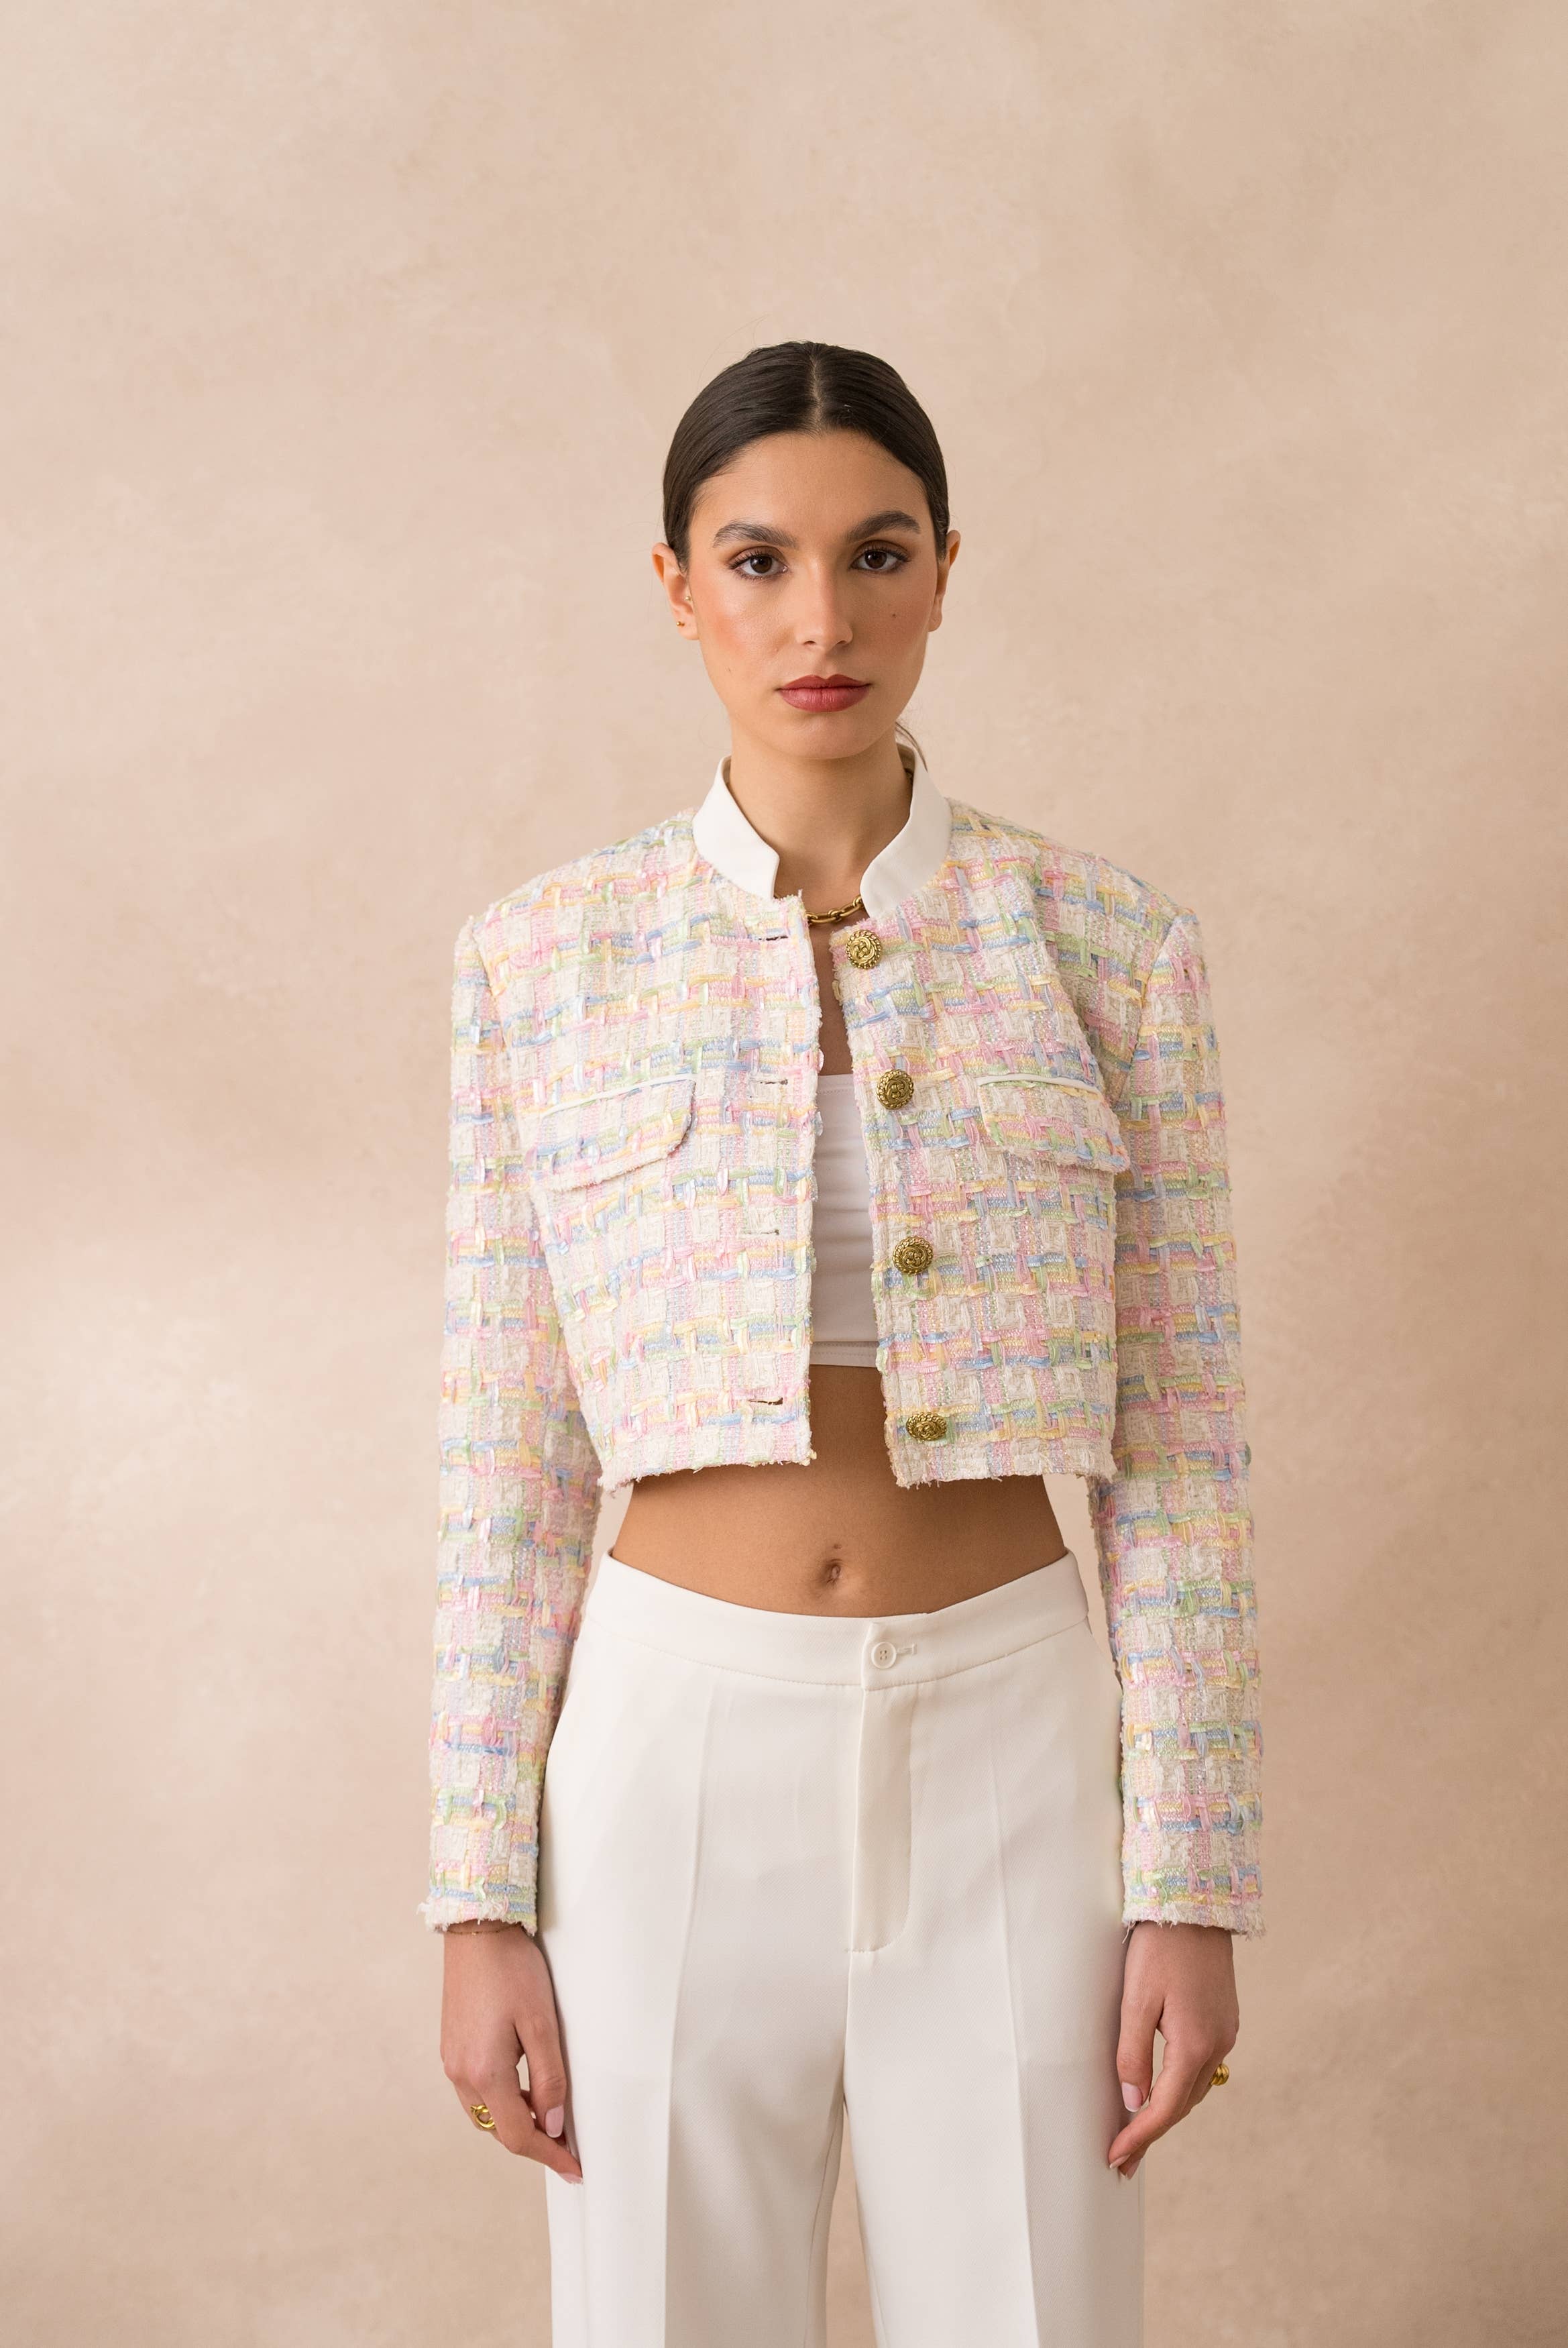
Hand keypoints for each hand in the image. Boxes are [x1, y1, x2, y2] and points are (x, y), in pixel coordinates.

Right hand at [440, 1925, 583, 2181]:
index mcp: (484, 2073)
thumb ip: (548, 2078)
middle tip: (567, 2146)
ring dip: (516, 2121)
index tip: (575, 2170)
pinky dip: (502, 2100)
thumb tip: (552, 2125)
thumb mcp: (541, 2024)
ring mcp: (452, 2061)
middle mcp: (461, 2075)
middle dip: (533, 2141)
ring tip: (549, 2116)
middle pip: (499, 2129)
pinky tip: (524, 2087)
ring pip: (485, 2113)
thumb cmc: (512, 1971)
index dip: (548, 2156)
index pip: (517, 2135)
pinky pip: (476, 2091)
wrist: (477, 1929)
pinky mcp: (452, 2046)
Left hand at [1106, 1921, 1238, 2178]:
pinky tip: (1165, 2090)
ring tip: (1139, 2132)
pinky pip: (1203, 2066)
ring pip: (1196, 2088)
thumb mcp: (1136, 1999)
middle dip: (1152, 2133)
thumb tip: (1133, 2101)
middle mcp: (1217, 2044)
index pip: (1163, 2108)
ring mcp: (1225, 2032)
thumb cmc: (1160, 1947)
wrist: (1196, 1904)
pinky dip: (1182, 2086)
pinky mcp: (1225, 2019)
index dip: (1138, 2137)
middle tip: (1123, 2159)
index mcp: (1195, 2045)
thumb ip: (1133, 2052)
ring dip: (1169, 2112)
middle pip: (1183, 2105)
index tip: (1115, 2158)